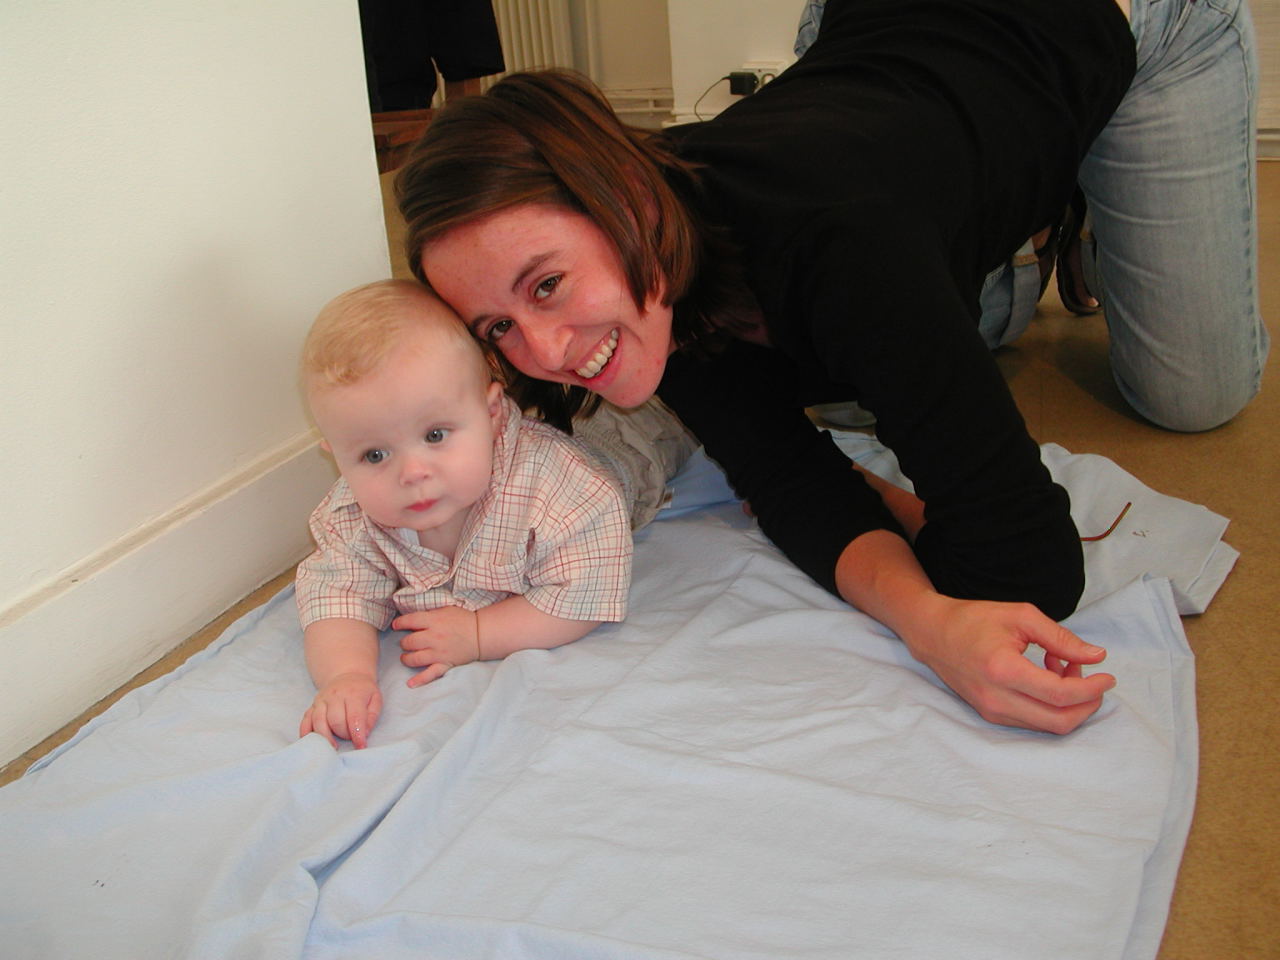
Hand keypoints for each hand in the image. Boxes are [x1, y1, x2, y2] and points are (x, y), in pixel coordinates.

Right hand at [300, 672, 381, 748]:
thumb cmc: (363, 690)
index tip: (361, 747)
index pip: (354, 717)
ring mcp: (320, 701)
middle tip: (350, 739)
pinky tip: (313, 743)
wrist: (347, 675)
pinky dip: (306, 733)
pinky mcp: (312, 706)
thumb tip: (364, 733)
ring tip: (334, 746)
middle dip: (343, 734)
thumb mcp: (375, 699)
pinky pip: (305, 721)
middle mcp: (334, 696)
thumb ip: (372, 716)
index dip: (357, 735)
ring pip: (318, 721)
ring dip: (326, 737)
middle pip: (335, 721)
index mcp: (353, 694)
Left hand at [393, 606, 480, 686]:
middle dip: (404, 643)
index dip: (399, 623)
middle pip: (409, 642)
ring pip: (414, 659)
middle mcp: (433, 637)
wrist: (481, 634)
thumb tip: (411, 619)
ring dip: (406, 658)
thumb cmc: (463, 620)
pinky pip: (430, 674)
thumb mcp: (445, 610)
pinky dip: (419, 680)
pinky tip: (410, 683)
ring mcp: (438, 653)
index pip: (409, 621)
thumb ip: (428, 615)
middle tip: (407, 643)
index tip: (396, 625)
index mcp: (434, 621)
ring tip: (407, 657)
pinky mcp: (444, 664)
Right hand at [906, 596, 1115, 734]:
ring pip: (1048, 725)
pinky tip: (1047, 677)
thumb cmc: (975, 619)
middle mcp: (996, 699)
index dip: (1092, 688)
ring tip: (1064, 668)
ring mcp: (991, 711)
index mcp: (1004, 670)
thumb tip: (1096, 656)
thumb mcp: (1021, 616)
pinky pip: (1033, 721)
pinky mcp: (990, 715)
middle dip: (1087, 703)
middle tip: (1094, 678)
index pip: (1061, 694)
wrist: (933, 633)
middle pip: (1059, 721)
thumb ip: (1061, 638)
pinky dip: (1050, 705)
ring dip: (1068, 703)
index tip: (1108, 675)